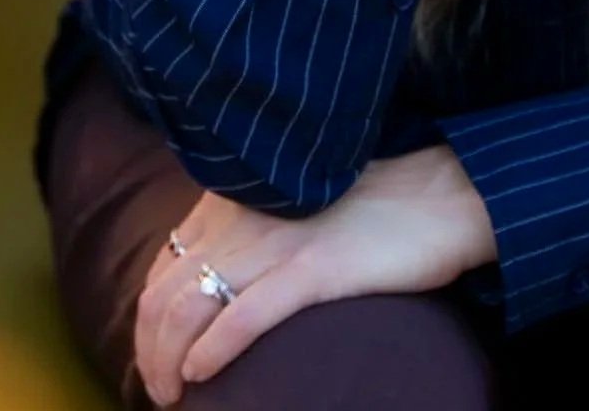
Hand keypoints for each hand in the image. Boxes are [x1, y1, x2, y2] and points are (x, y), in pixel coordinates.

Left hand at [133, 143, 496, 403]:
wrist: (440, 197)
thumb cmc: (371, 209)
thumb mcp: (293, 209)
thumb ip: (250, 232)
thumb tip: (211, 284)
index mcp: (238, 197)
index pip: (163, 267)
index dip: (149, 321)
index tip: (156, 355)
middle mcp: (245, 216)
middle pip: (164, 294)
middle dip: (148, 352)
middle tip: (159, 391)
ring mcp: (277, 242)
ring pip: (189, 309)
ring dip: (168, 362)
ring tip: (176, 395)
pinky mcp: (313, 270)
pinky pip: (244, 317)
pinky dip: (212, 352)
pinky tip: (202, 374)